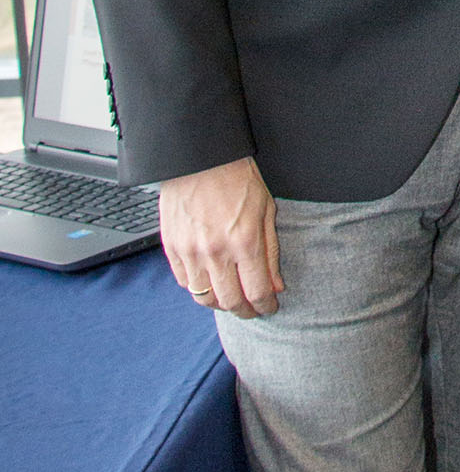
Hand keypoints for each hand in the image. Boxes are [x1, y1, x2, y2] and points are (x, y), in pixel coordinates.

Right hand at [159, 155, 281, 318]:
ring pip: (204, 297)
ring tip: (232, 299)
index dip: (266, 306)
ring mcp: (190, 252)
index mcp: (245, 242)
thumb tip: (276, 286)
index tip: (270, 307)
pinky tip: (211, 282)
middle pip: (231, 302)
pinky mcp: (171, 248)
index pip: (257, 292)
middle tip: (252, 310)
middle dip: (246, 312)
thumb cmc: (238, 180)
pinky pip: (185, 282)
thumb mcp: (267, 212)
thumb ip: (271, 253)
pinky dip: (199, 289)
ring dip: (220, 304)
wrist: (200, 159)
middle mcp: (216, 252)